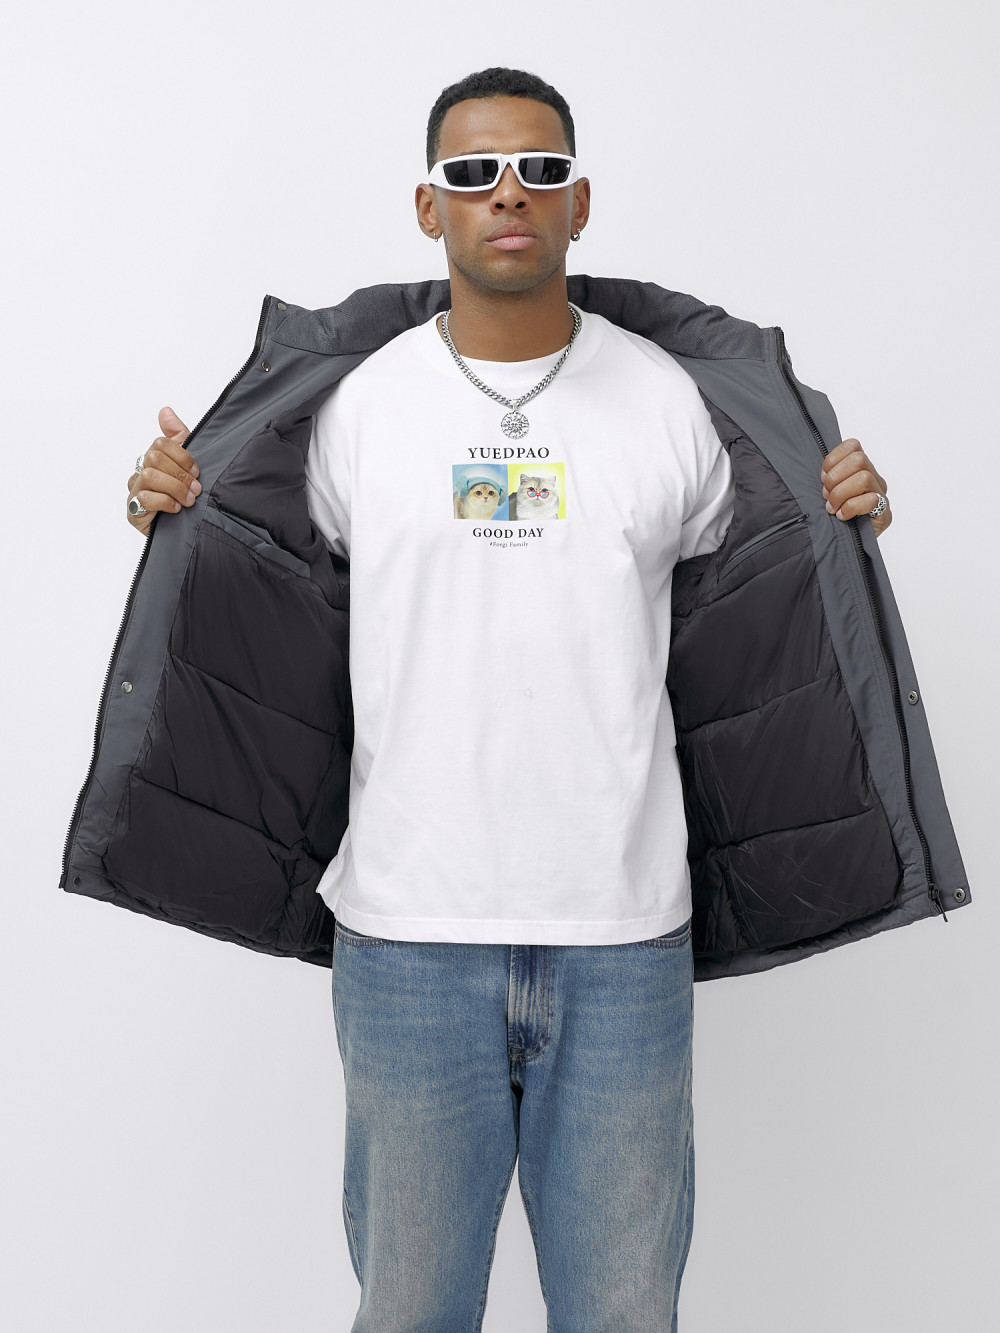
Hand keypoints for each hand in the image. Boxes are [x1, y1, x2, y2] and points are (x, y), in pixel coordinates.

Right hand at [126, 407, 200, 536]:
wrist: (189, 531)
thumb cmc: (188, 496)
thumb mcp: (190, 464)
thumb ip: (179, 436)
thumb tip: (165, 410)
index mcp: (154, 460)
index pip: (160, 443)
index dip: (181, 456)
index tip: (196, 471)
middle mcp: (141, 473)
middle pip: (154, 458)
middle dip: (180, 474)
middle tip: (196, 489)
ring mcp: (135, 492)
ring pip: (149, 476)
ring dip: (175, 488)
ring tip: (189, 501)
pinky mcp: (133, 512)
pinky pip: (144, 498)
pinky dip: (164, 502)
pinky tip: (175, 509)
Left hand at [820, 438, 891, 537]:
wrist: (847, 545)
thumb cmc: (835, 515)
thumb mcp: (827, 492)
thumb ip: (827, 478)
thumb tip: (823, 475)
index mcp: (861, 468)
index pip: (853, 446)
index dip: (833, 459)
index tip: (823, 477)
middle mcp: (874, 478)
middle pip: (859, 460)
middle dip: (835, 478)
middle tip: (827, 495)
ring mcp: (881, 495)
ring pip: (864, 478)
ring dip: (841, 494)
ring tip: (833, 507)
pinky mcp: (885, 514)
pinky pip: (872, 500)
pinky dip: (851, 508)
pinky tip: (842, 516)